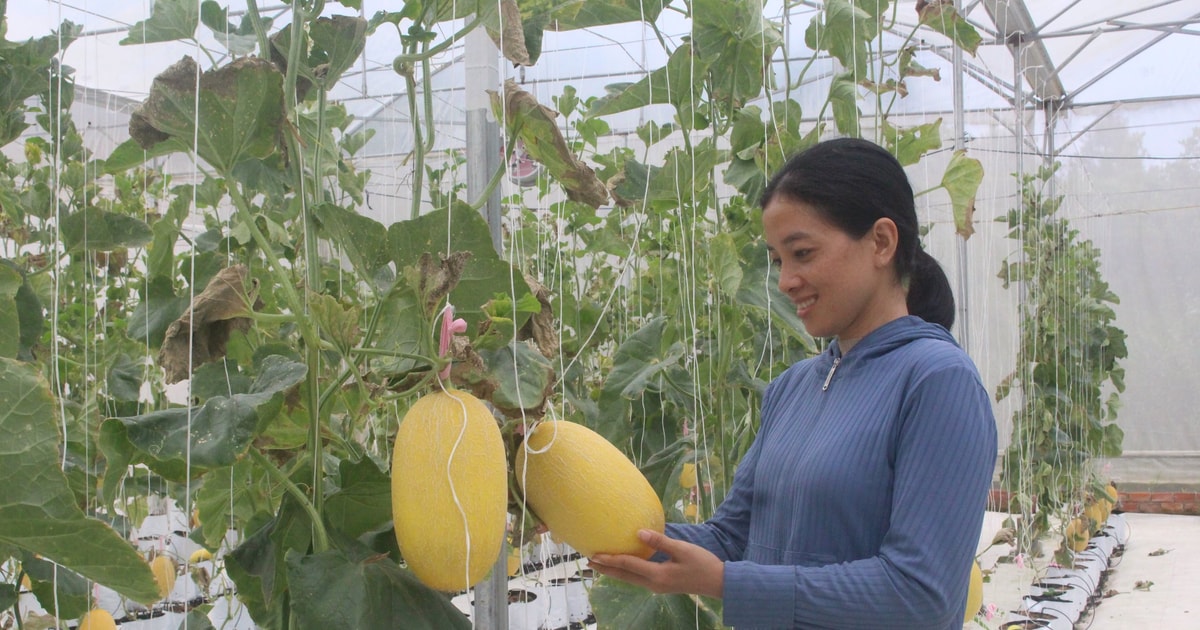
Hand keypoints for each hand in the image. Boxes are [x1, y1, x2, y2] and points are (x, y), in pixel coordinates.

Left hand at [588, 529, 723, 598]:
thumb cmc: (702, 564)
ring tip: (599, 563)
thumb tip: (639, 532)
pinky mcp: (661, 585)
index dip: (610, 559)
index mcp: (657, 575)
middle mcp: (653, 584)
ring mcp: (656, 586)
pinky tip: (622, 566)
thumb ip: (660, 542)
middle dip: (605, 568)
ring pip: (629, 579)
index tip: (593, 554)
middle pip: (623, 576)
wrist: (718, 582)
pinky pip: (637, 578)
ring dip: (613, 571)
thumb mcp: (682, 549)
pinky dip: (625, 572)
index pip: (627, 566)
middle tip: (588, 560)